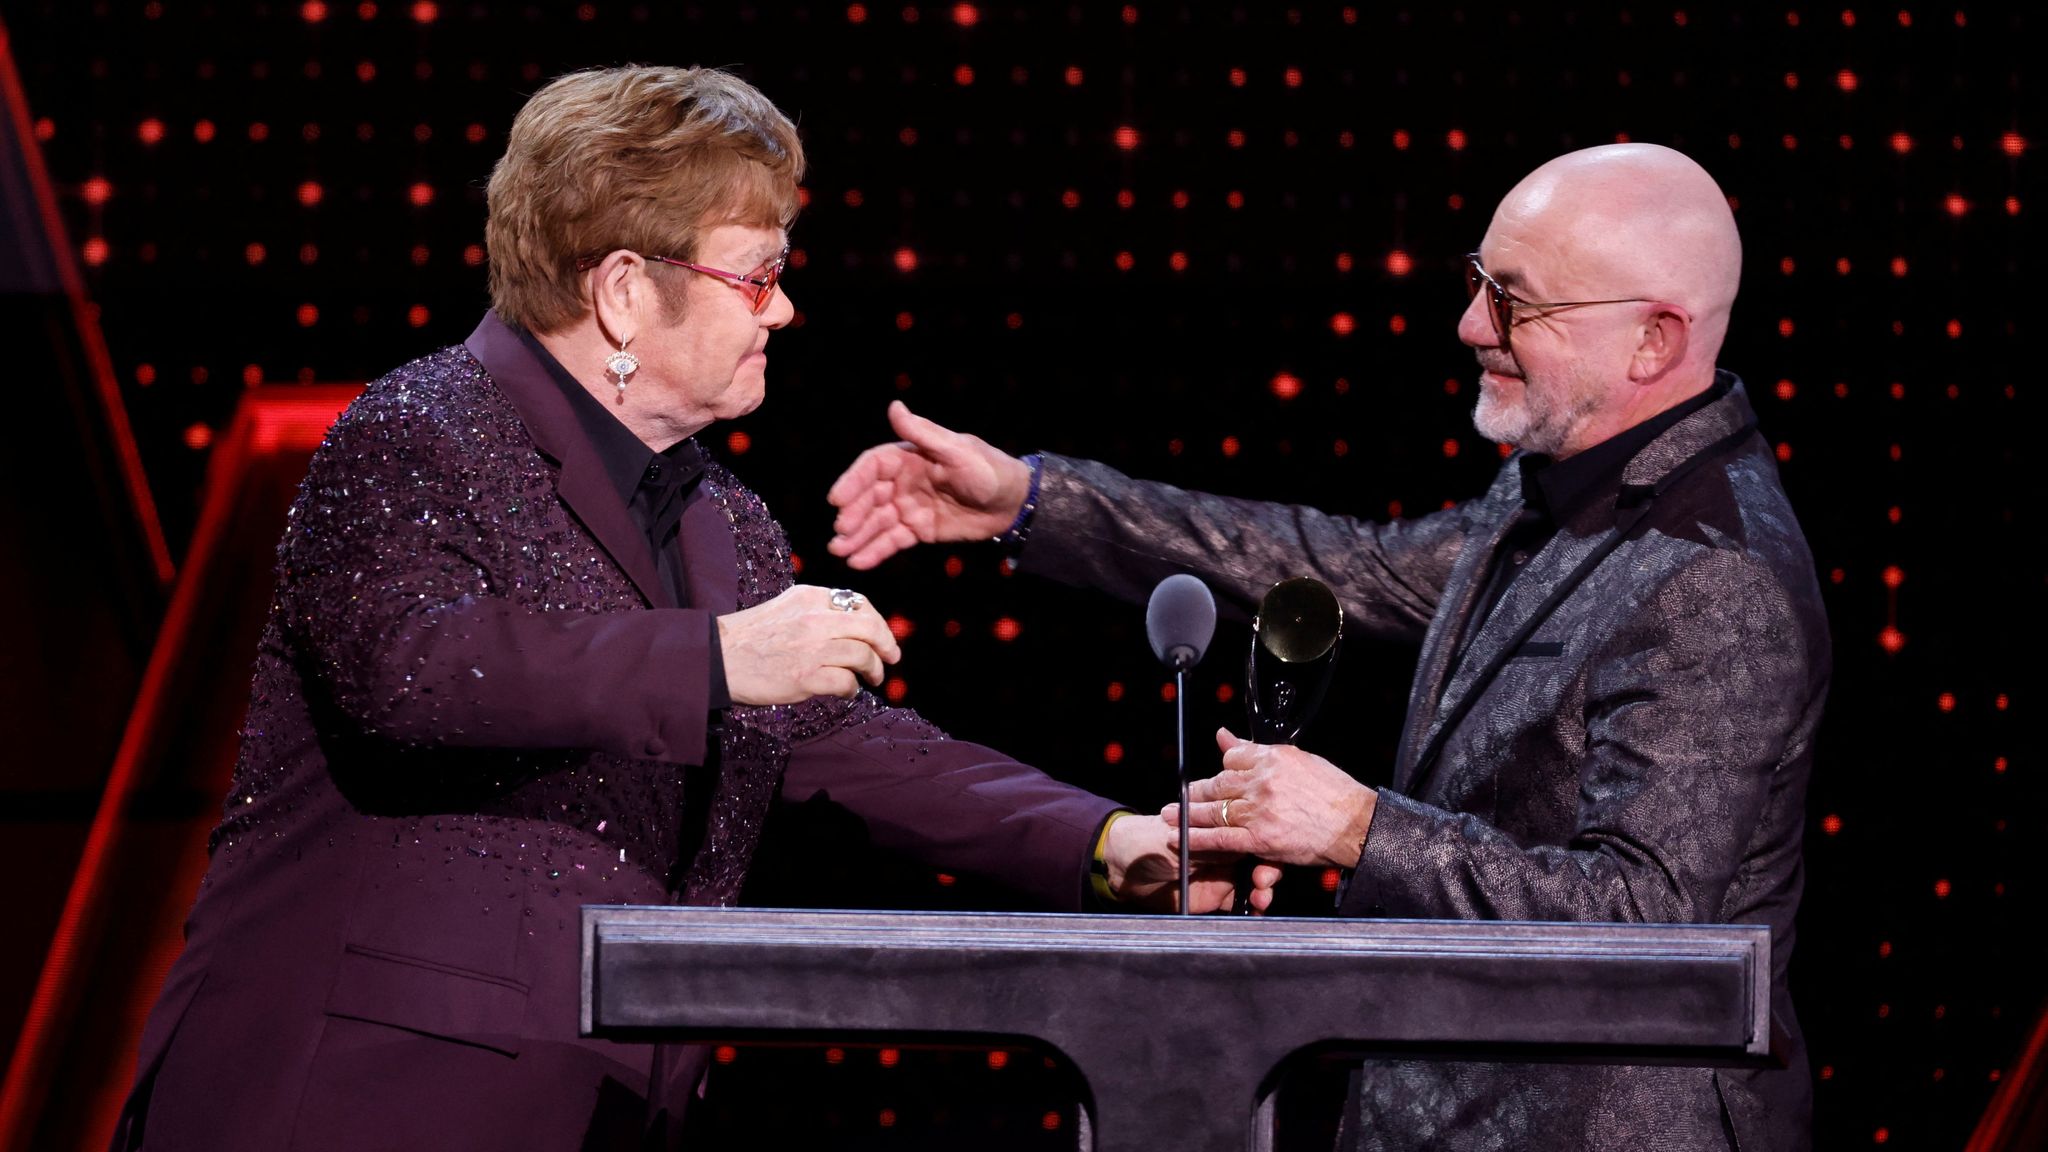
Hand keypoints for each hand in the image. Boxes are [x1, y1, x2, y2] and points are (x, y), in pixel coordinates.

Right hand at [716, 585, 901, 704]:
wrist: (719, 658)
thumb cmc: (752, 636)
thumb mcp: (787, 607)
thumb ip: (819, 611)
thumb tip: (856, 624)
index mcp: (810, 597)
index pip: (859, 603)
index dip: (878, 621)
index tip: (882, 636)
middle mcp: (815, 618)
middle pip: (869, 627)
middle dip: (887, 644)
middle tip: (891, 658)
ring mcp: (812, 648)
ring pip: (863, 656)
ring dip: (873, 670)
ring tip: (870, 679)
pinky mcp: (806, 677)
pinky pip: (846, 682)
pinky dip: (852, 689)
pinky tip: (847, 692)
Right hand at [826, 400, 1033, 569]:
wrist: (1014, 503)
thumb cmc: (989, 469)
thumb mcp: (958, 450)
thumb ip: (924, 433)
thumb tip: (894, 406)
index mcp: (909, 456)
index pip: (873, 467)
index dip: (853, 481)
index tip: (836, 499)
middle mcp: (904, 481)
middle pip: (870, 497)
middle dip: (853, 514)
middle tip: (841, 531)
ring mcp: (909, 507)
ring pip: (877, 522)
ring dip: (857, 536)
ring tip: (839, 552)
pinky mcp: (919, 530)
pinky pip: (893, 540)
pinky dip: (875, 551)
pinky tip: (858, 562)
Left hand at [1103, 811, 1283, 913]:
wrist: (1123, 868)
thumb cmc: (1149, 841)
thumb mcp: (1183, 839)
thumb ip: (1213, 845)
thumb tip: (1244, 844)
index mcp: (1221, 830)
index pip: (1253, 838)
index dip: (1265, 850)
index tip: (1266, 864)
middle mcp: (1227, 852)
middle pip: (1259, 863)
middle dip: (1268, 875)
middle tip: (1263, 885)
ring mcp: (1223, 876)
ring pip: (1254, 885)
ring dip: (1262, 893)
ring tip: (1260, 901)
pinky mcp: (1215, 898)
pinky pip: (1239, 905)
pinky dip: (1250, 909)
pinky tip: (1254, 913)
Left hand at [1161, 728, 1377, 868]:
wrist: (1355, 824)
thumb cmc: (1334, 793)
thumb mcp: (1298, 760)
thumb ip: (1257, 751)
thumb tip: (1224, 735)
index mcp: (1272, 758)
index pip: (1233, 758)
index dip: (1222, 768)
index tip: (1214, 776)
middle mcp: (1262, 781)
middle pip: (1218, 783)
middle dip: (1196, 792)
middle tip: (1180, 796)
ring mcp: (1258, 810)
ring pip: (1214, 810)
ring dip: (1188, 814)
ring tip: (1170, 815)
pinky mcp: (1259, 837)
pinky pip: (1221, 838)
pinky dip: (1198, 839)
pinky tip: (1183, 839)